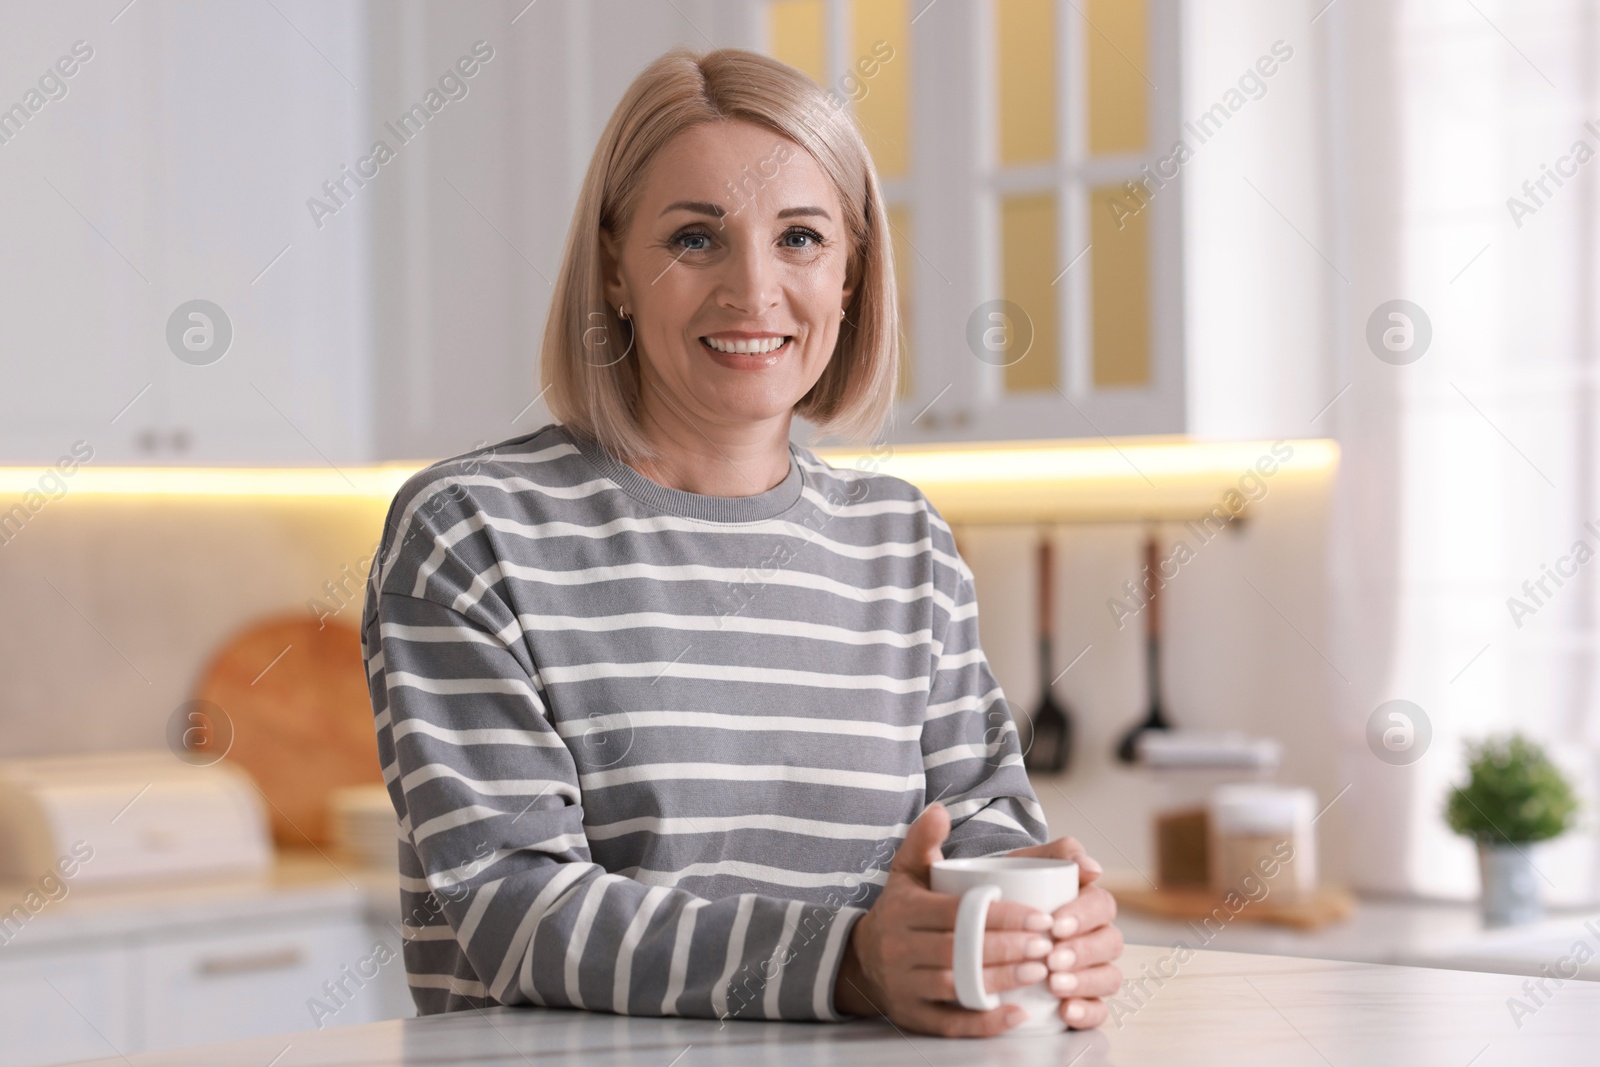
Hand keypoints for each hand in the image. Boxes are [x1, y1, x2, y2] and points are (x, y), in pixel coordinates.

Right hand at [834, 803, 1058, 1036]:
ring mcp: (904, 985)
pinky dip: (984, 1022)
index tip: (1040, 917)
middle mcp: (899, 949)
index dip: (1000, 916)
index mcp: (904, 911)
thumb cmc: (899, 911)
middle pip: (959, 950)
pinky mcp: (912, 1016)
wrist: (862, 961)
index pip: (957, 913)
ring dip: (1000, 981)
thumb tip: (939, 810)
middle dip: (1007, 948)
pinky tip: (1016, 1014)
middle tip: (1047, 945)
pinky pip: (950, 1023)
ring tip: (1039, 972)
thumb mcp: (906, 873)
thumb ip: (923, 840)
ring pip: (956, 986)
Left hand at [1004, 835, 1122, 1027]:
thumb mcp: (1025, 863)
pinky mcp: (1083, 999)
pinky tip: (1065, 1011)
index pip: (1102, 906)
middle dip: (1083, 952)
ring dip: (1085, 982)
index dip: (1084, 916)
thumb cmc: (1010, 887)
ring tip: (1053, 984)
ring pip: (1109, 978)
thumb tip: (1092, 867)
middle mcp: (1096, 937)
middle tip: (1052, 959)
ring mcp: (1093, 970)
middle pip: (1110, 944)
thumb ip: (1057, 853)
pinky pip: (1099, 1011)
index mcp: (1089, 903)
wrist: (984, 915)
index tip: (1055, 925)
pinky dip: (1087, 1012)